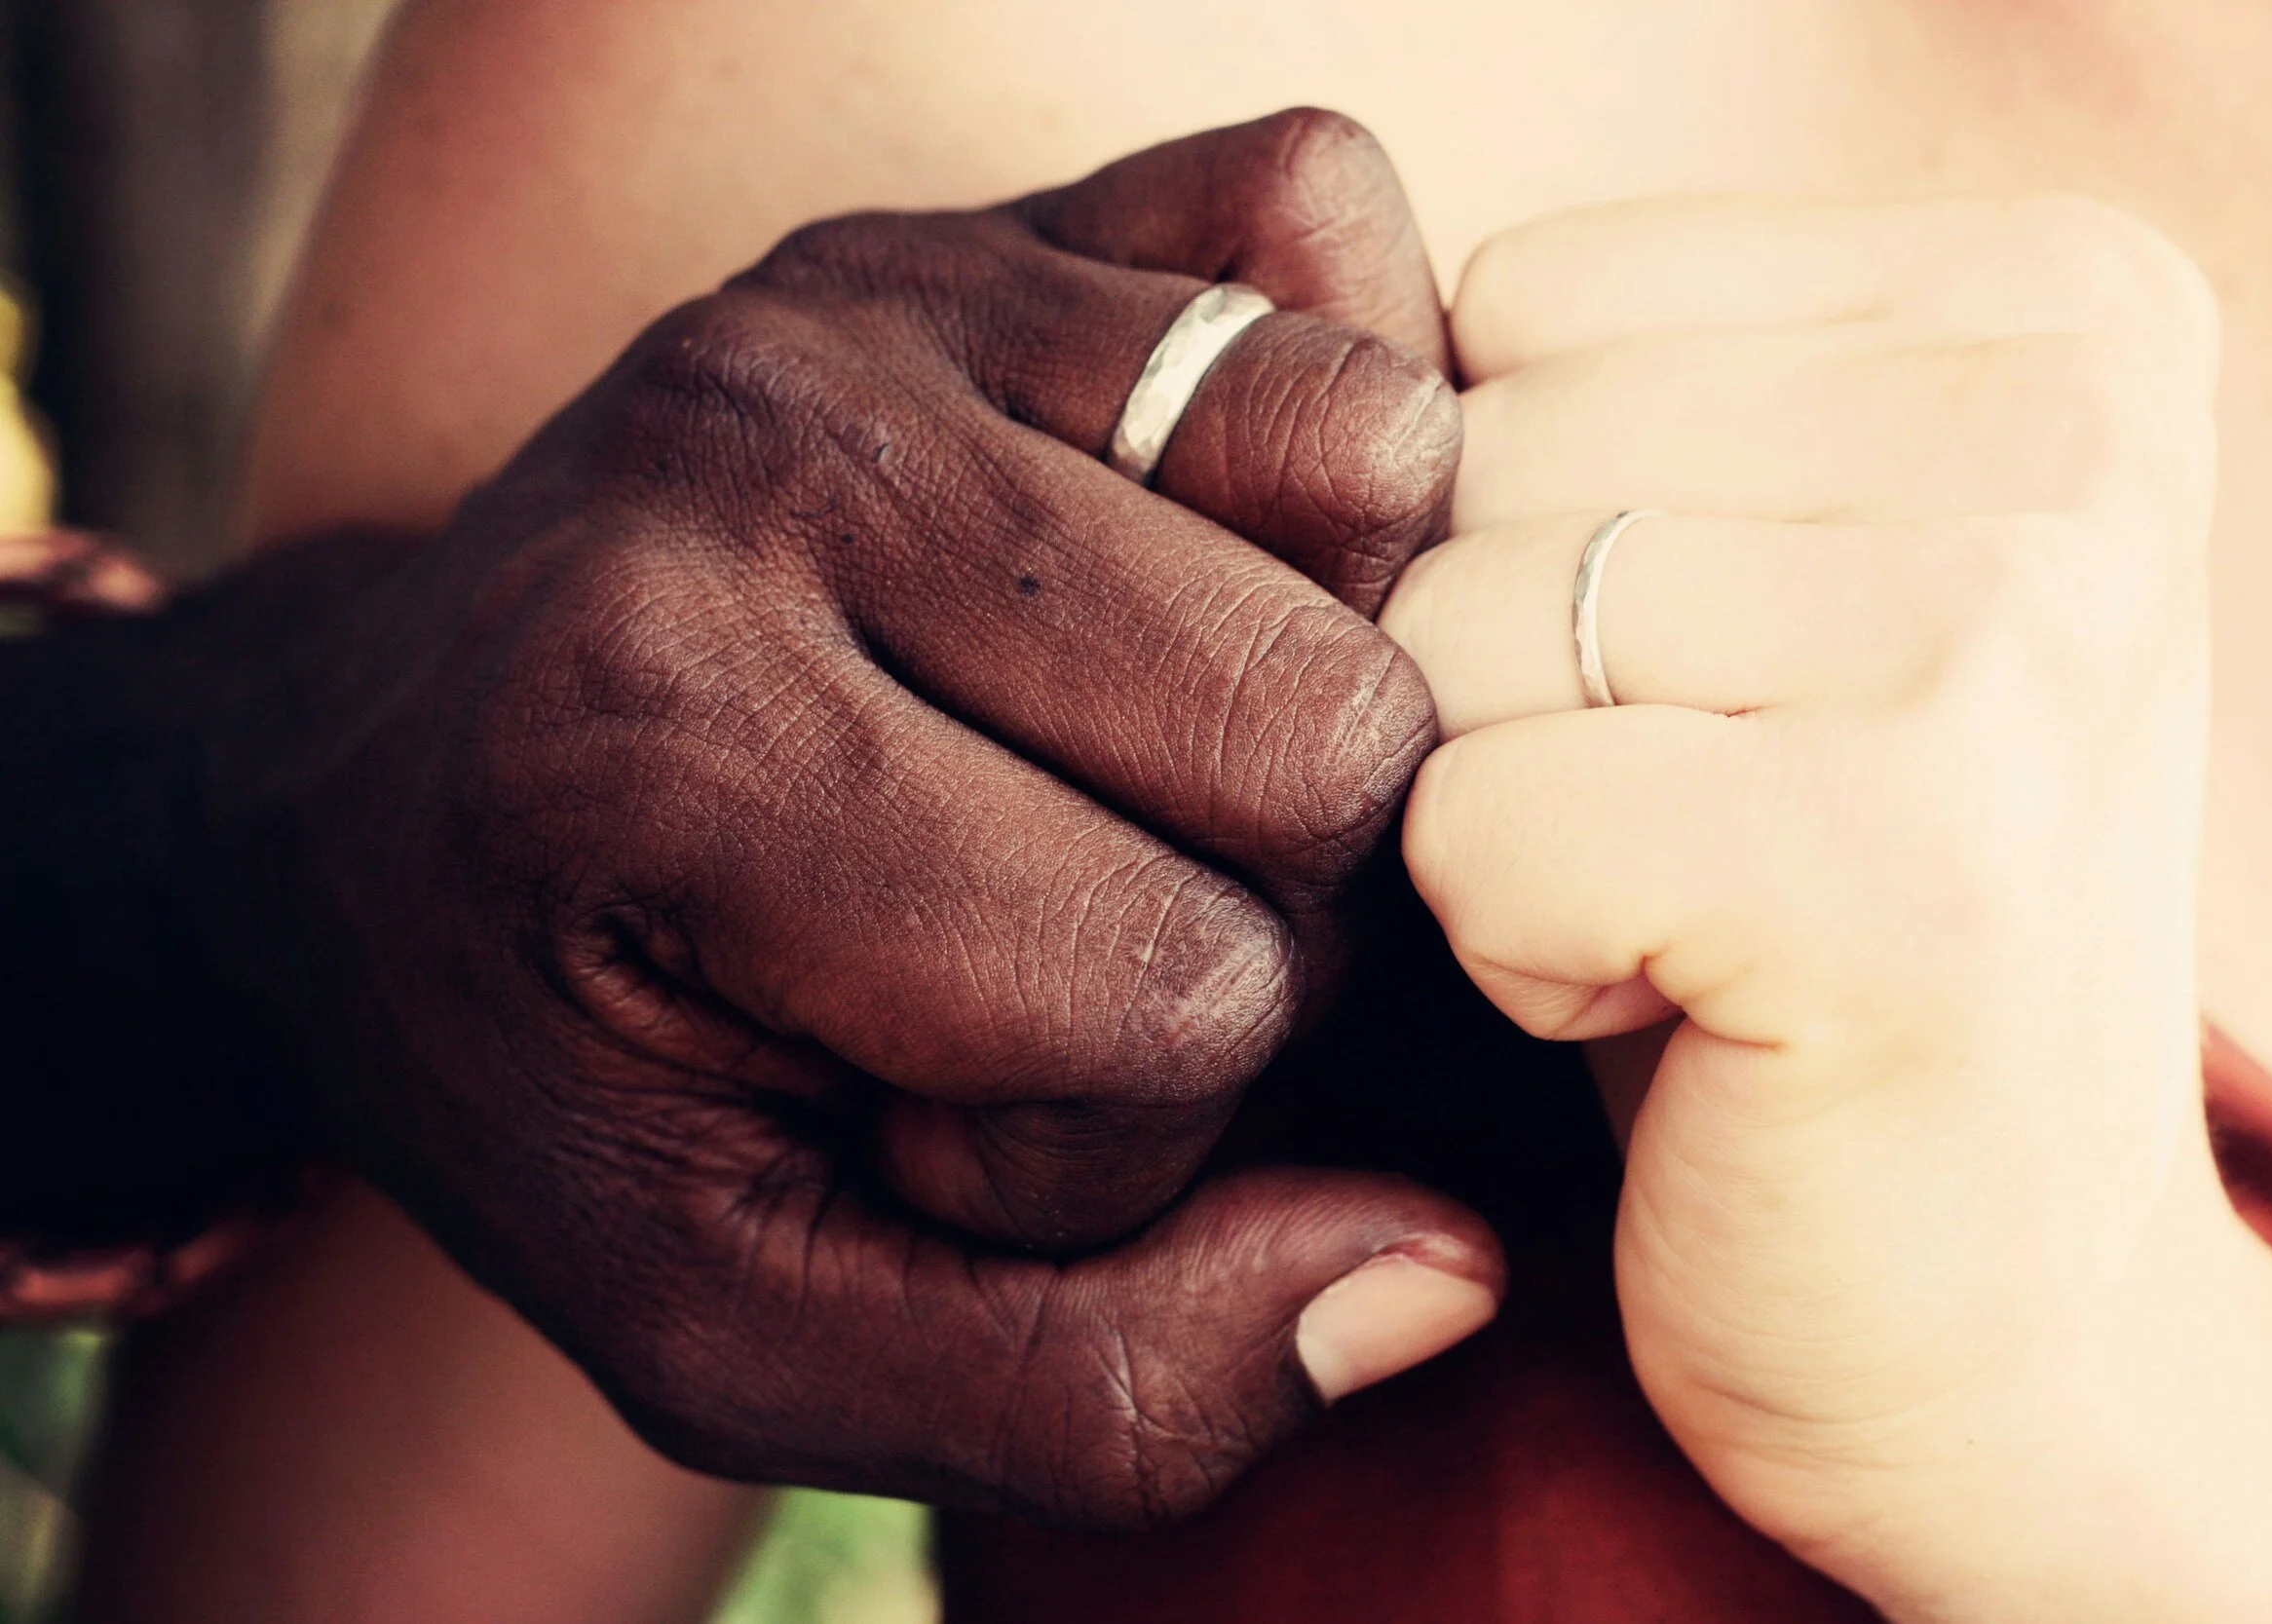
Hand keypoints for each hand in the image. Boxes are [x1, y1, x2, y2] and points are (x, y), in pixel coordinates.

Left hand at [163, 112, 1497, 1525]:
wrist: (366, 805)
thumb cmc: (570, 1069)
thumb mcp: (748, 1329)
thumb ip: (1092, 1391)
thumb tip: (1440, 1274)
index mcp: (669, 748)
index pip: (1178, 998)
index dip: (1109, 1130)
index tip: (930, 1100)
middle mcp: (768, 453)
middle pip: (1330, 733)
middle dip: (1237, 908)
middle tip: (1041, 927)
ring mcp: (877, 291)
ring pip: (1375, 481)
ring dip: (1295, 670)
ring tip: (1105, 756)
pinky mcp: (967, 211)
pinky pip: (1317, 220)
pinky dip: (1317, 418)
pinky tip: (1178, 562)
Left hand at [1384, 195, 2221, 1595]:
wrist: (2000, 1318)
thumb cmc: (1808, 926)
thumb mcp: (1748, 587)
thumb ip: (1595, 407)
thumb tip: (1313, 367)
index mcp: (2058, 305)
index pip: (1525, 299)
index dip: (1517, 527)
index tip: (1701, 689)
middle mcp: (2077, 421)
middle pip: (1470, 455)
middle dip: (1489, 681)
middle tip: (1691, 831)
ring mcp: (2018, 631)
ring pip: (1442, 634)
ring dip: (1493, 815)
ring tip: (1694, 914)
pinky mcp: (1907, 861)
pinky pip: (1467, 822)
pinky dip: (1509, 951)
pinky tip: (1685, 1011)